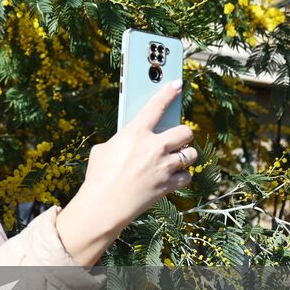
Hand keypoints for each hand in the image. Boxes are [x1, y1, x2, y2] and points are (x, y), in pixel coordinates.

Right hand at [55, 81, 195, 265]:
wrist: (104, 206)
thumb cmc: (98, 177)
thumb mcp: (103, 150)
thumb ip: (121, 142)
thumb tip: (128, 142)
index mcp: (136, 133)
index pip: (157, 106)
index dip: (169, 92)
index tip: (178, 84)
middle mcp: (155, 147)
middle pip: (185, 131)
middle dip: (182, 134)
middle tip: (175, 139)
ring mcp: (164, 166)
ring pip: (191, 154)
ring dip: (185, 156)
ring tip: (175, 159)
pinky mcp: (169, 185)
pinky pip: (187, 177)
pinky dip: (181, 177)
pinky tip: (172, 178)